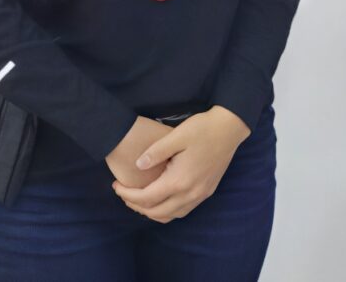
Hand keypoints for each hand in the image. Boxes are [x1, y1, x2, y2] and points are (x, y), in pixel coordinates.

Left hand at [111, 106, 251, 222]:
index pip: (147, 198)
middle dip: (136, 206)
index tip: (116, 186)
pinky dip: (167, 210)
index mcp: (179, 181)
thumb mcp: (176, 136)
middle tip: (122, 193)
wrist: (229, 129)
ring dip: (152, 212)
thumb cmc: (202, 129)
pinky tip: (160, 198)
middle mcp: (190, 194)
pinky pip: (182, 211)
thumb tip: (138, 165)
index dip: (128, 195)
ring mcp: (200, 195)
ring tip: (138, 198)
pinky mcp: (206, 192)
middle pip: (156, 212)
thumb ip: (155, 152)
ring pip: (171, 216)